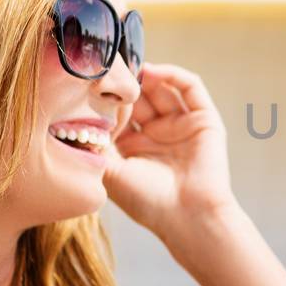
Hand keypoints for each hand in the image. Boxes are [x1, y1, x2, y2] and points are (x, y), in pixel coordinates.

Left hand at [103, 63, 234, 237]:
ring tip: (129, 68)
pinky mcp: (204, 120)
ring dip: (146, 76)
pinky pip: (191, 87)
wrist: (187, 217)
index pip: (119, 112)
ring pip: (162, 89)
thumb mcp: (109, 170)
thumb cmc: (147, 201)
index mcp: (134, 148)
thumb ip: (95, 140)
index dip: (106, 97)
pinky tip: (153, 72)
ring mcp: (181, 126)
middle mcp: (157, 134)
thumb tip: (81, 110)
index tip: (90, 85)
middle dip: (125, 83)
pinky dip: (173, 74)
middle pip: (140, 96)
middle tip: (110, 67)